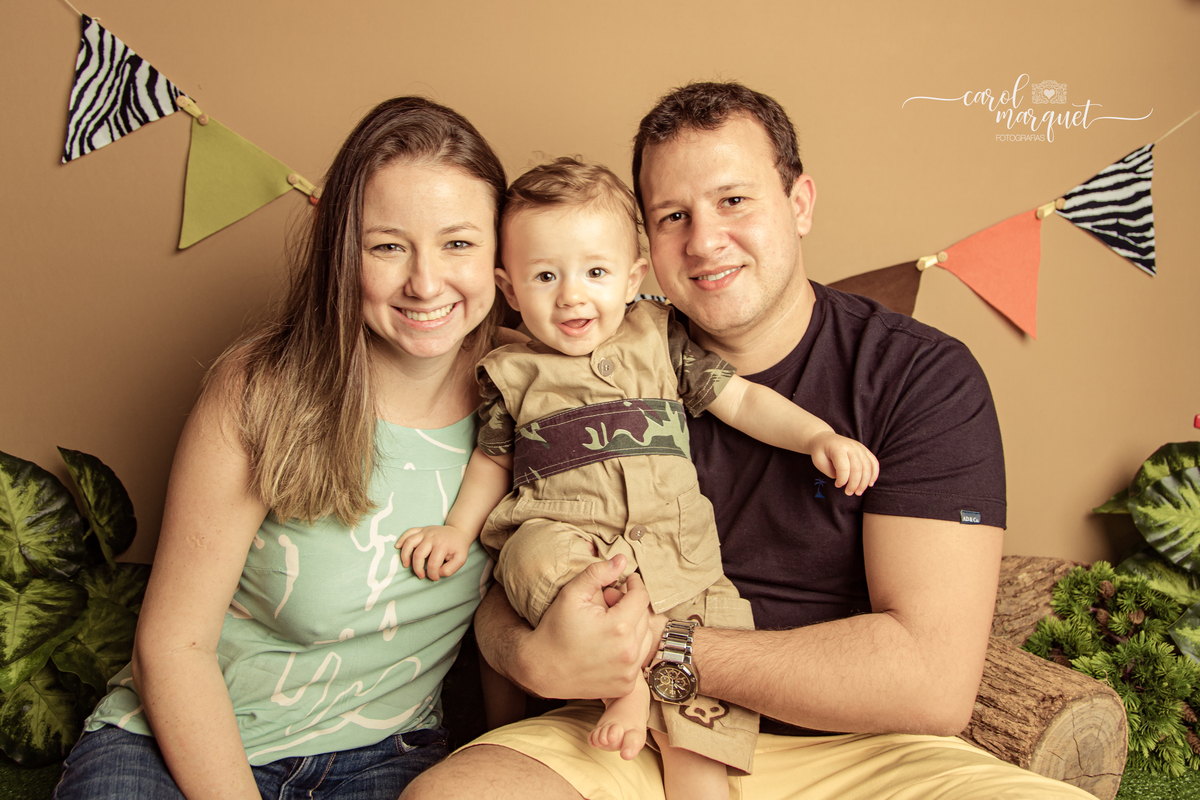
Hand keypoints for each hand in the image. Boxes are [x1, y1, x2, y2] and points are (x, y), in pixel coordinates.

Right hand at [396, 525, 473, 579]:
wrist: (459, 531)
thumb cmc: (458, 547)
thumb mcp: (460, 559)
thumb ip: (450, 569)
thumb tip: (436, 573)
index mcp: (442, 545)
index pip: (432, 564)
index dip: (432, 574)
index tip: (435, 578)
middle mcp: (432, 537)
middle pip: (419, 554)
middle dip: (417, 568)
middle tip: (420, 575)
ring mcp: (426, 532)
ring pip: (410, 542)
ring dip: (405, 555)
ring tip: (406, 565)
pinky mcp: (422, 529)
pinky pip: (409, 532)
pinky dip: (402, 539)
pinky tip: (397, 547)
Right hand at [523, 556, 656, 698]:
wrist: (541, 669)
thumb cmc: (555, 630)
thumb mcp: (572, 595)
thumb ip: (598, 573)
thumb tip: (622, 560)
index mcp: (619, 627)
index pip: (641, 597)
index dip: (634, 584)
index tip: (626, 580)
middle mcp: (628, 652)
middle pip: (645, 617)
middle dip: (630, 605)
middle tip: (610, 602)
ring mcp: (628, 672)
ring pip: (645, 638)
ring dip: (633, 626)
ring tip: (610, 622)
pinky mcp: (626, 686)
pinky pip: (638, 659)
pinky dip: (630, 648)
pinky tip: (610, 643)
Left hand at [809, 432, 879, 494]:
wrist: (825, 439)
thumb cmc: (820, 451)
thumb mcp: (818, 461)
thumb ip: (829, 471)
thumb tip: (843, 479)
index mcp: (838, 448)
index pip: (844, 467)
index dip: (842, 480)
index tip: (837, 485)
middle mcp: (851, 446)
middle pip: (857, 468)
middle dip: (854, 484)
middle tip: (848, 493)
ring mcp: (860, 448)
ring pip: (867, 467)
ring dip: (864, 483)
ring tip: (858, 492)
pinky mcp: (865, 450)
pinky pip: (874, 463)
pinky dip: (874, 474)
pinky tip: (870, 484)